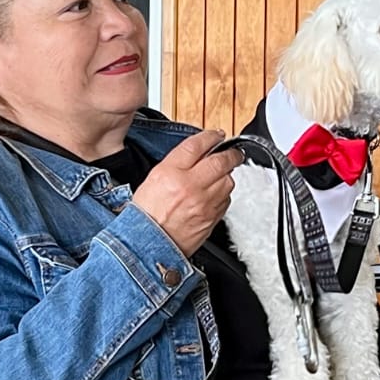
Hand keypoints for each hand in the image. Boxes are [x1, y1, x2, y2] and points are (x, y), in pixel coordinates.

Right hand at [129, 130, 242, 256]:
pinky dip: (223, 194)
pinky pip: (226, 200)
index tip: (217, 135)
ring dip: (226, 175)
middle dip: (230, 154)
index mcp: (170, 173)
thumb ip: (177, 164)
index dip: (211, 136)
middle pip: (220, 161)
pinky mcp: (212, 218)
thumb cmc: (146, 215)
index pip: (197, 145)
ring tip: (220, 175)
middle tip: (233, 153)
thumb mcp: (154, 179)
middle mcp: (190, 186)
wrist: (149, 245)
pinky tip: (214, 194)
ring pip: (228, 180)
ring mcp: (204, 203)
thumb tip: (197, 153)